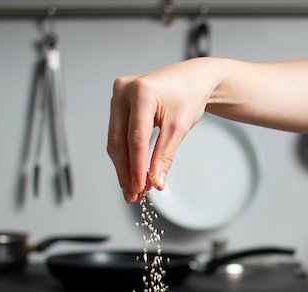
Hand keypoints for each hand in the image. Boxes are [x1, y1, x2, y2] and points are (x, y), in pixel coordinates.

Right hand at [107, 59, 215, 202]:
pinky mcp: (118, 103)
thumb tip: (155, 182)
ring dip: (123, 166)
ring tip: (132, 189)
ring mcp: (118, 96)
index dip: (136, 167)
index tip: (140, 189)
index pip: (135, 138)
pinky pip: (118, 134)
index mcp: (141, 93)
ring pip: (115, 140)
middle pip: (119, 141)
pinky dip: (125, 155)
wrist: (192, 79)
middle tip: (133, 196)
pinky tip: (130, 172)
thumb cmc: (189, 97)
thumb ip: (165, 155)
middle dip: (126, 171)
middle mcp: (123, 91)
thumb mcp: (179, 127)